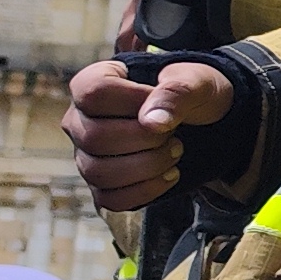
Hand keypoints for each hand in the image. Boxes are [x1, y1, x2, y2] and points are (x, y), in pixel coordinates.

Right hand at [63, 56, 236, 209]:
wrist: (202, 120)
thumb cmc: (189, 93)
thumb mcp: (193, 80)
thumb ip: (175, 93)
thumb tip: (152, 122)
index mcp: (91, 84)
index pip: (94, 93)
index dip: (134, 100)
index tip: (159, 98)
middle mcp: (79, 121)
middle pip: (95, 138)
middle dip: (146, 138)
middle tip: (173, 131)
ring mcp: (86, 156)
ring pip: (99, 173)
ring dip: (148, 165)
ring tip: (175, 150)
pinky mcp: (101, 185)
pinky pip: (111, 199)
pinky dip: (146, 190)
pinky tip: (170, 174)